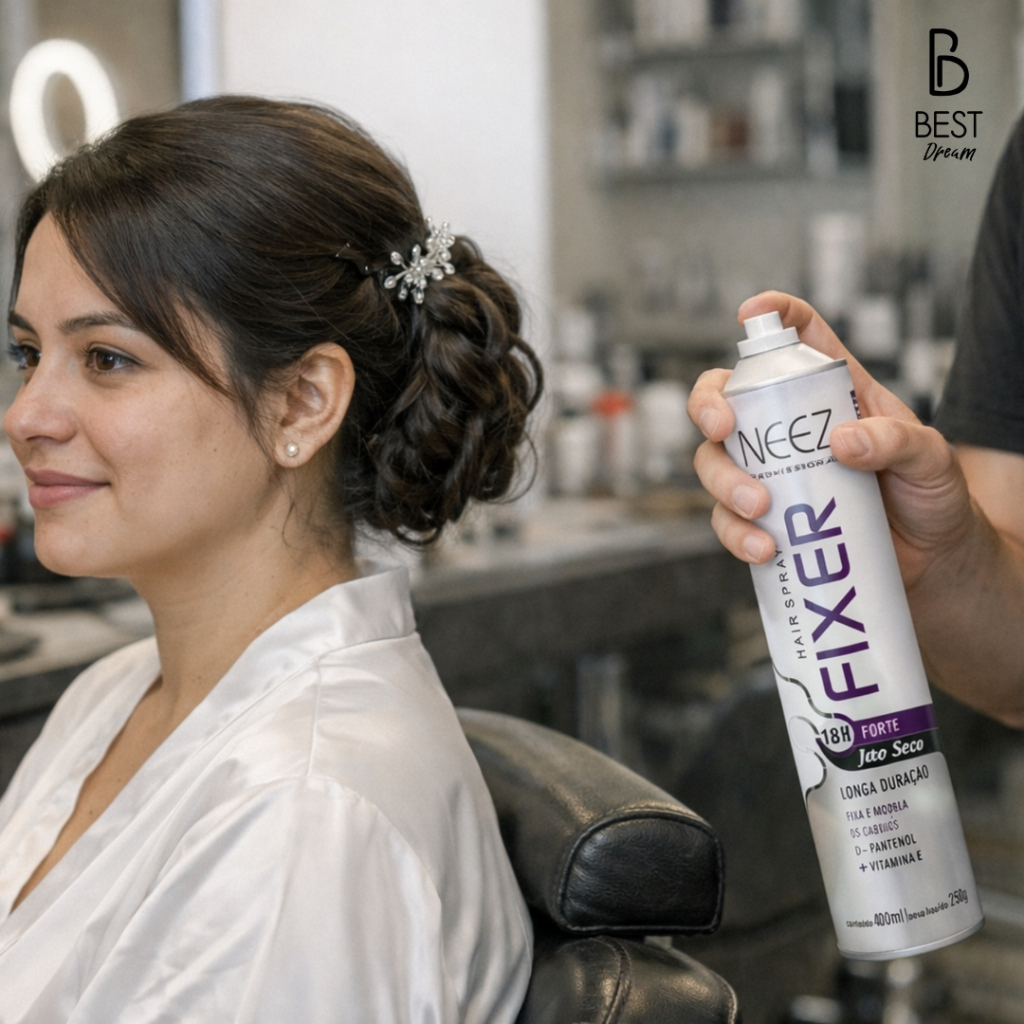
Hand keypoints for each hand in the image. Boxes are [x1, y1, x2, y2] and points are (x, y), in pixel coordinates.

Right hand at [688, 291, 974, 589]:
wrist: (932, 559)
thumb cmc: (932, 496)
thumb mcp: (930, 459)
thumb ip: (895, 442)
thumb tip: (840, 443)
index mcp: (832, 391)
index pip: (797, 336)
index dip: (772, 314)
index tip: (750, 314)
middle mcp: (789, 427)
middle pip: (726, 398)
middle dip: (709, 406)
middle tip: (722, 429)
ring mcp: (772, 473)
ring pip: (714, 462)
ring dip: (723, 481)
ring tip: (760, 508)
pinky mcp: (765, 520)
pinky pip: (727, 520)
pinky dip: (734, 533)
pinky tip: (764, 548)